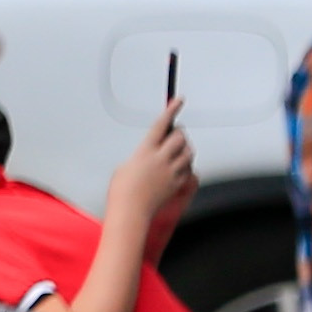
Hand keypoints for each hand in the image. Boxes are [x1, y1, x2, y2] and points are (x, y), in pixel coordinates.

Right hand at [106, 108, 197, 229]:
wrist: (130, 211)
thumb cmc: (122, 192)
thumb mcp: (125, 166)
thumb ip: (141, 156)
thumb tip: (150, 154)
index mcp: (145, 151)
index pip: (162, 125)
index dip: (172, 110)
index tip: (178, 101)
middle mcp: (161, 159)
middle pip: (180, 137)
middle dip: (179, 133)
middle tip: (175, 134)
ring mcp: (171, 172)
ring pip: (188, 152)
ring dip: (184, 148)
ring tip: (177, 151)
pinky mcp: (177, 184)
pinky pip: (189, 170)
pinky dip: (186, 166)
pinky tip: (178, 168)